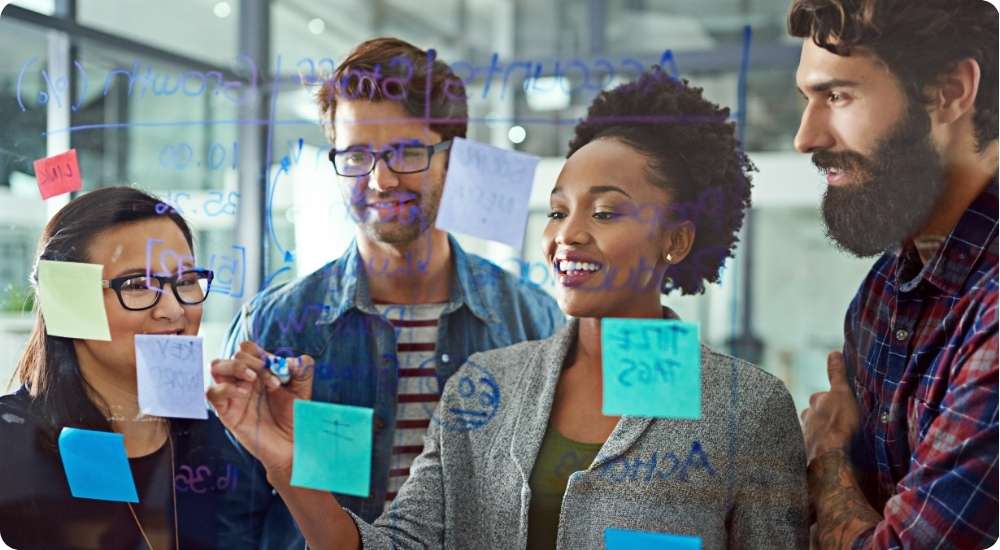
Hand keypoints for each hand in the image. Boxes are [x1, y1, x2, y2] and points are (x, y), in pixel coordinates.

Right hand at [206, 341, 313, 480]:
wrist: (291, 445)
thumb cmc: (294, 416)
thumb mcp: (303, 388)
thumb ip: (302, 368)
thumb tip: (287, 361)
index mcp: (259, 371)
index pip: (248, 348)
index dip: (260, 352)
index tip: (277, 368)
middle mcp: (243, 380)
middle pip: (235, 354)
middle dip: (254, 362)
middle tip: (271, 380)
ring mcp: (233, 395)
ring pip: (216, 366)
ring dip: (235, 367)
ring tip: (253, 380)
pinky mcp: (226, 412)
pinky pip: (212, 392)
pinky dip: (226, 388)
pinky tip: (244, 394)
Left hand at [801, 351, 859, 462]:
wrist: (829, 458)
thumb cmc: (838, 423)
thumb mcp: (842, 394)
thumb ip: (837, 375)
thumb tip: (833, 353)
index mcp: (814, 406)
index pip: (818, 398)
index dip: (827, 399)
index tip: (835, 402)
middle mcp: (806, 422)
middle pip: (811, 416)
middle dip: (819, 417)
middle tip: (833, 421)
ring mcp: (806, 440)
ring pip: (811, 433)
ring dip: (819, 434)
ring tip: (832, 439)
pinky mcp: (808, 458)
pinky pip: (814, 452)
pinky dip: (820, 451)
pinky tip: (828, 455)